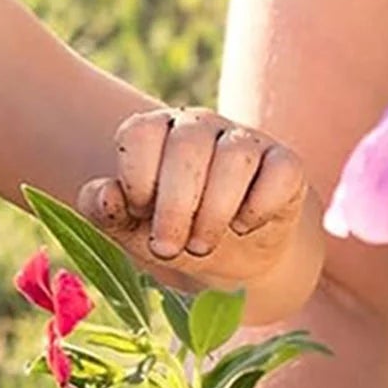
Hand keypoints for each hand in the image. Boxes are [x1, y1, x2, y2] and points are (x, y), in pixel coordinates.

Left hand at [78, 108, 307, 291]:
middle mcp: (200, 127)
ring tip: (202, 246)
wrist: (229, 260)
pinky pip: (280, 171)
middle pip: (188, 146)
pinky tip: (244, 226)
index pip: (141, 132)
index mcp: (157, 132)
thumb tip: (105, 193)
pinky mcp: (285, 164)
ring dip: (215, 212)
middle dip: (174, 207)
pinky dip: (260, 206)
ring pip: (236, 158)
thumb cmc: (172, 235)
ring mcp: (245, 141)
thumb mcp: (129, 230)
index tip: (137, 214)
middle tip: (168, 248)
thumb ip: (103, 210)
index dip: (136, 179)